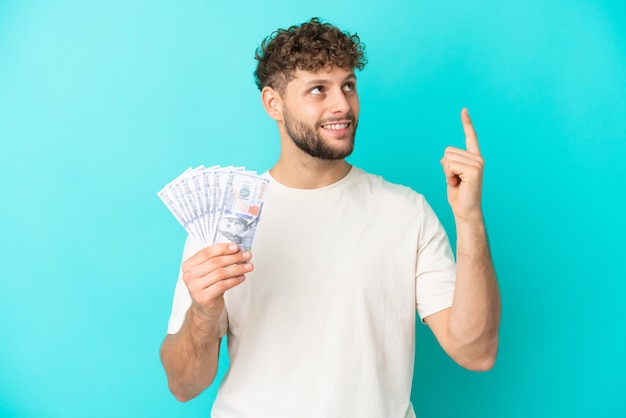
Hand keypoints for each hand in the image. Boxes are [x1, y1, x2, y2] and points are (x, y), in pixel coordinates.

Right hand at [181, 243, 252, 320]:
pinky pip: (222, 286)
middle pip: (215, 262)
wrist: (204, 308)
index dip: (223, 248)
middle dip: (234, 257)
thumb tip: (238, 250)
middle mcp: (189, 275)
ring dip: (237, 269)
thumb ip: (219, 259)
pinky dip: (234, 280)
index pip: (207, 252)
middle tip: (246, 256)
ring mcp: (194, 287)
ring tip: (248, 267)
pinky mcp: (202, 298)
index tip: (236, 247)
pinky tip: (241, 277)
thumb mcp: (210, 270)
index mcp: (188, 265)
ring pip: (220, 273)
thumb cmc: (209, 286)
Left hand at [440, 108, 483, 222]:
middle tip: (455, 180)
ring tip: (457, 182)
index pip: (470, 137)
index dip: (467, 123)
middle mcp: (478, 158)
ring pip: (448, 158)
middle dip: (446, 167)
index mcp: (474, 158)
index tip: (464, 110)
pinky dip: (449, 176)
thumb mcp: (450, 177)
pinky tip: (458, 184)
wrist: (465, 210)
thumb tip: (444, 157)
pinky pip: (450, 165)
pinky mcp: (474, 169)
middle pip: (448, 151)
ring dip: (447, 172)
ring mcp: (478, 163)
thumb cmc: (459, 195)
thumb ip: (449, 165)